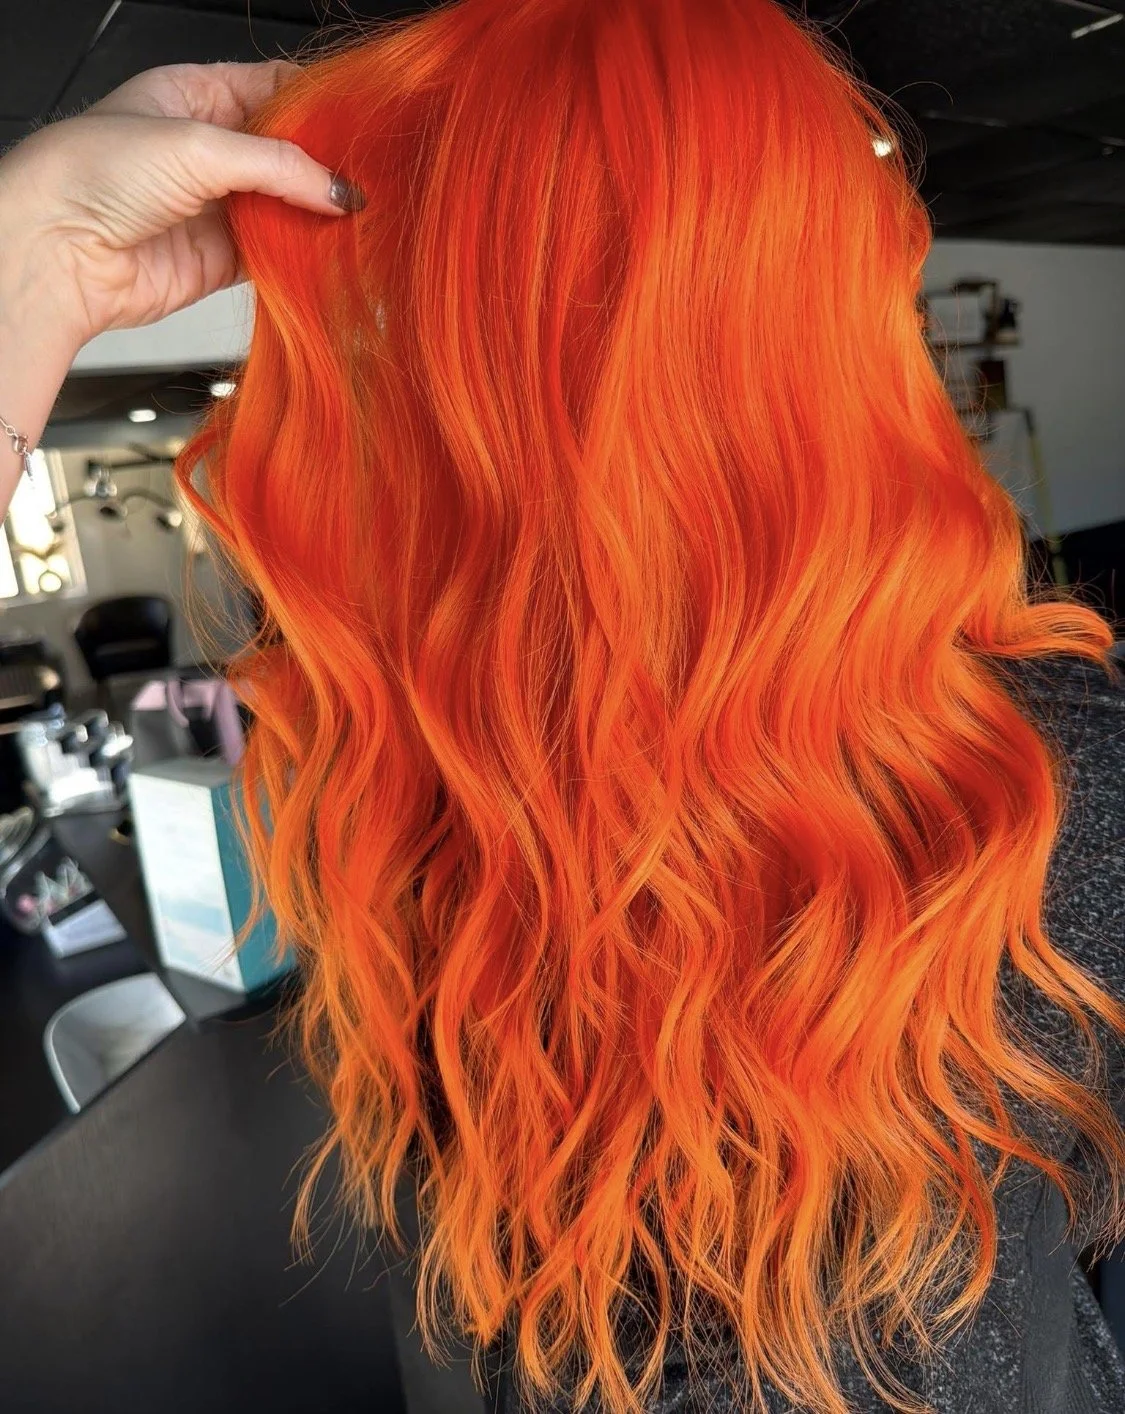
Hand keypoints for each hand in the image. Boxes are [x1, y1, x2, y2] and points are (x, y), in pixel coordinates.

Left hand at [0, 60, 360, 355]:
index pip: (274, 88)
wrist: (56, 252)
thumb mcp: (198, 145)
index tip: (362, 121)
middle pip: (288, 152)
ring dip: (320, 215)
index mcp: (194, 95)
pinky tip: (332, 251)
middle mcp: (208, 149)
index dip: (319, 102)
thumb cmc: (94, 175)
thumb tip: (339, 189)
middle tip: (371, 175)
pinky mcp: (222, 259)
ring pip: (287, 206)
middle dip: (327, 165)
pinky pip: (277, 254)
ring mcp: (216, 206)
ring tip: (363, 216)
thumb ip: (277, 165)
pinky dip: (305, 255)